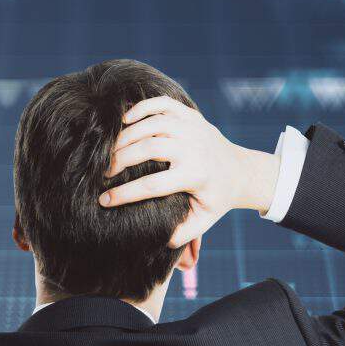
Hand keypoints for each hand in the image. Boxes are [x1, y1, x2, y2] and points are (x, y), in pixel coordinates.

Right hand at [98, 96, 279, 247]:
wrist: (240, 170)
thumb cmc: (216, 198)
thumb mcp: (203, 220)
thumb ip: (183, 234)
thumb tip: (160, 241)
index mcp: (195, 175)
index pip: (153, 185)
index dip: (125, 194)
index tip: (104, 200)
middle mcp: (194, 148)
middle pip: (149, 148)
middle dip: (120, 159)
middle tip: (104, 172)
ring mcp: (192, 128)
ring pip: (152, 123)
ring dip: (126, 135)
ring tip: (110, 152)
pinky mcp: (190, 115)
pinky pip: (162, 104)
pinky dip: (142, 108)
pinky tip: (125, 120)